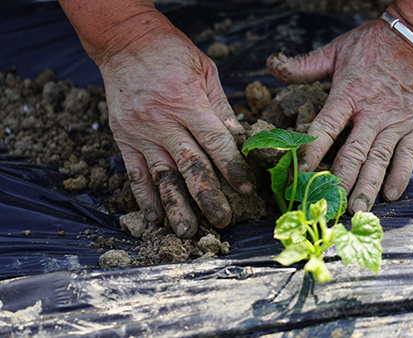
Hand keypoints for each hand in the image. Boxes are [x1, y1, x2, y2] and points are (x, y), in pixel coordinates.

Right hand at [100, 27, 253, 237]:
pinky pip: (134, 173)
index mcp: (188, 103)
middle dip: (207, 196)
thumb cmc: (172, 53)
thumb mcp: (206, 72)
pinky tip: (155, 217)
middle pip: (189, 166)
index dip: (232, 168)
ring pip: (161, 176)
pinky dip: (144, 197)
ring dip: (176, 206)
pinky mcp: (123, 138)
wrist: (125, 41)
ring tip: (187, 231)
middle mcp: (163, 122)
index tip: (246, 189)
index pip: (215, 143)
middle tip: (223, 221)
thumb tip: (240, 141)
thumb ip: (221, 109)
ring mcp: (141, 132)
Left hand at [267, 18, 412, 213]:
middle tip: (329, 205)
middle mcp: (371, 113)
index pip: (325, 129)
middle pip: (353, 152)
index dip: (311, 154)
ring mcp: (394, 122)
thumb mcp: (337, 49)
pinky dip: (400, 175)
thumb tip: (272, 64)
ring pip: (379, 159)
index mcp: (348, 95)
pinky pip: (407, 155)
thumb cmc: (375, 43)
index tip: (298, 177)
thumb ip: (305, 64)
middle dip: (340, 181)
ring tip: (357, 209)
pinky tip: (391, 195)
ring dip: (368, 186)